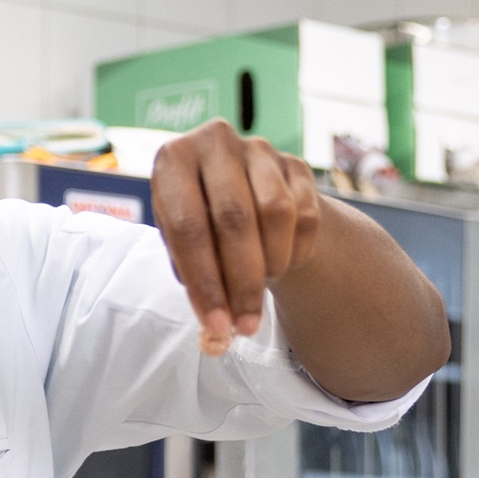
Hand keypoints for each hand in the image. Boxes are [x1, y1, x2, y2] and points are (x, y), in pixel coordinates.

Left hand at [149, 122, 323, 356]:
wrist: (242, 194)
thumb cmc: (200, 227)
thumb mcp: (183, 249)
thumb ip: (196, 285)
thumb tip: (217, 335)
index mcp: (173, 160)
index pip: (188, 227)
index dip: (205, 283)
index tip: (217, 326)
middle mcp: (215, 142)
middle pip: (234, 219)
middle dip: (242, 283)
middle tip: (245, 327)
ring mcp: (259, 149)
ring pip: (276, 213)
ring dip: (271, 264)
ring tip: (261, 288)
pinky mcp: (296, 163)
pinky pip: (306, 214)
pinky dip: (295, 251)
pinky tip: (281, 263)